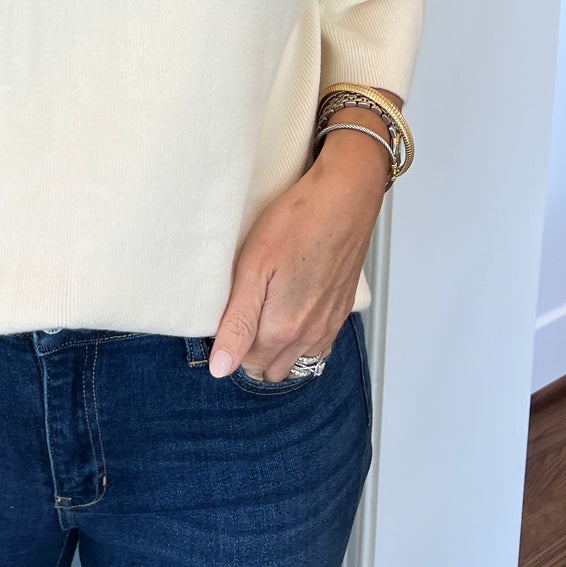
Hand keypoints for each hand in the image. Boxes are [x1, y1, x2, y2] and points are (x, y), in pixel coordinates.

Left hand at [208, 137, 387, 381]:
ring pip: (296, 360)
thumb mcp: (252, 268)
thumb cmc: (296, 222)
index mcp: (282, 330)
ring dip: (278, 348)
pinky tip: (293, 309)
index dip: (231, 342)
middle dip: (252, 350)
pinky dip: (302, 339)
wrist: (345, 198)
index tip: (227, 312)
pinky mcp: (341, 310)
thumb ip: (237, 322)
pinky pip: (318, 345)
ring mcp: (329, 325)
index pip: (245, 364)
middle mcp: (309, 336)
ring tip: (266, 309)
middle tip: (243, 310)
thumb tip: (221, 368)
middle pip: (270, 367)